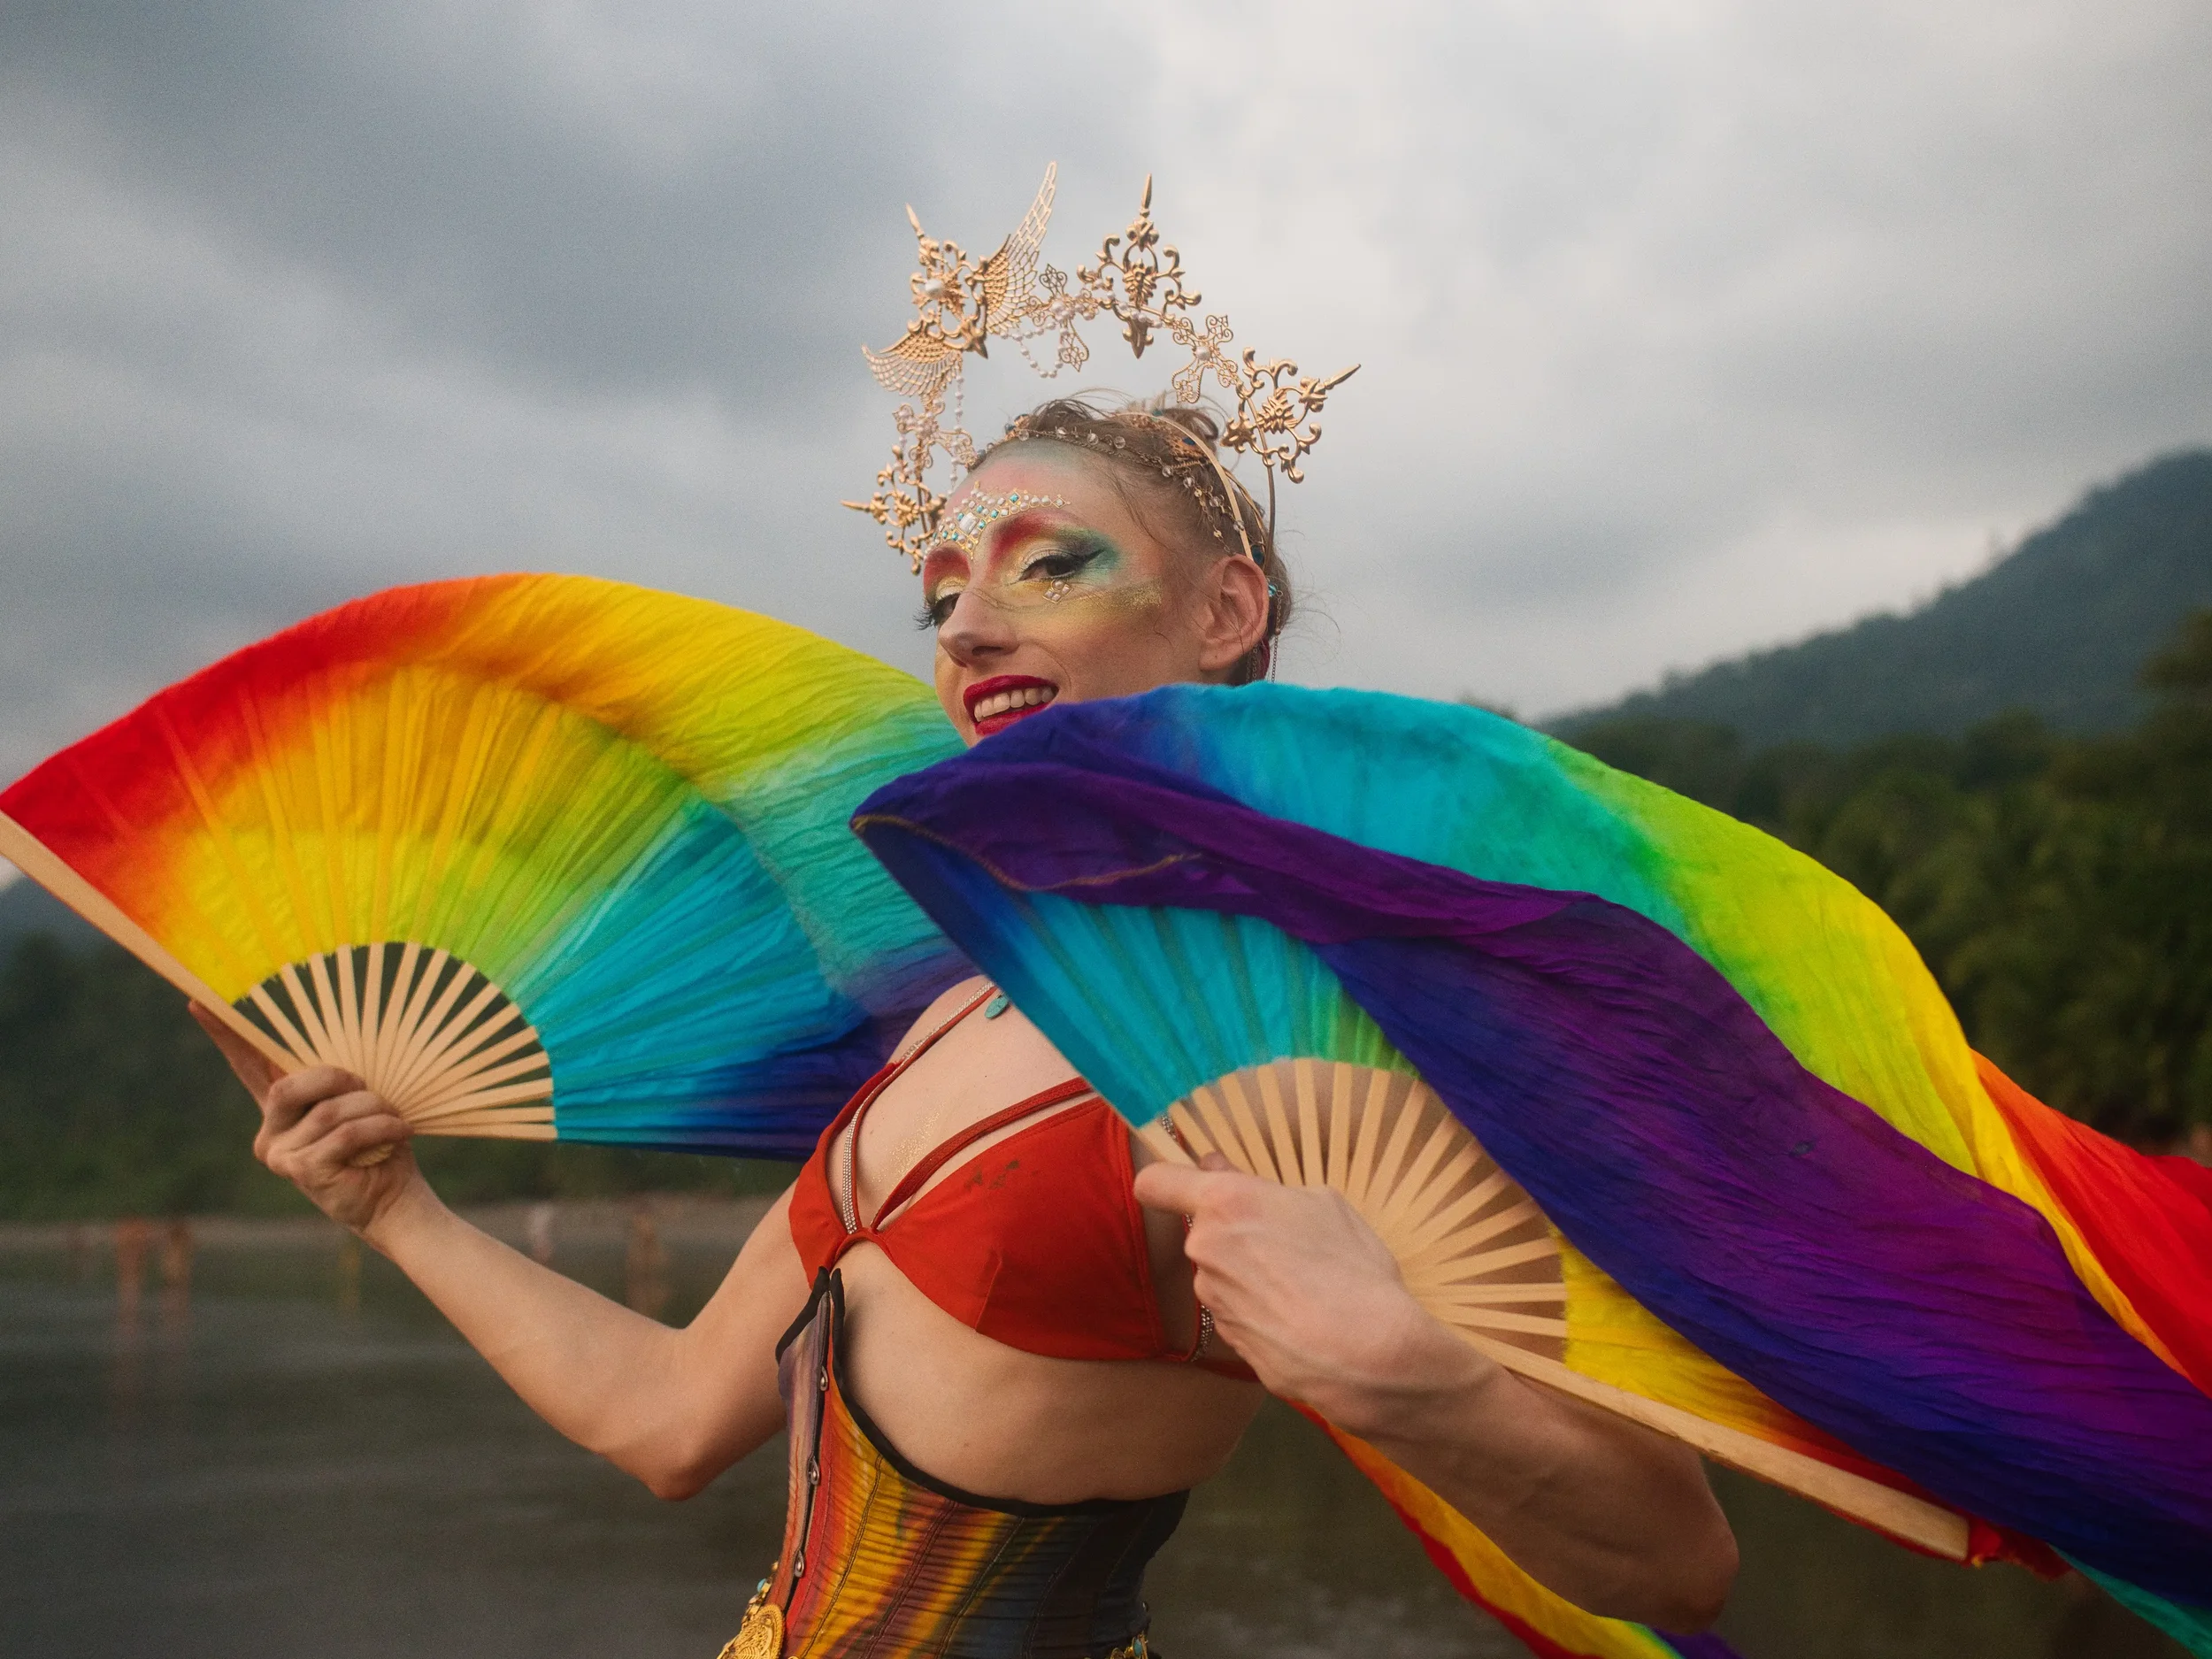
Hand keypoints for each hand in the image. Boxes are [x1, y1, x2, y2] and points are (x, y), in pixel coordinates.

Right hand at [191, 1005, 421, 1234]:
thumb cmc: (379, 1144)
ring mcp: (281, 1155)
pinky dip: (380, 1127)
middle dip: (338, 1079)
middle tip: (370, 1091)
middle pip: (289, 1085)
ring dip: (373, 1108)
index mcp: (281, 1109)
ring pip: (328, 1110)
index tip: (197, 1002)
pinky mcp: (301, 1172)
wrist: (394, 1198)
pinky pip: (344, 1134)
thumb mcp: (357, 1103)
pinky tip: (399, 1132)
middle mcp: (270, 1132)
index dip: (225, 1035)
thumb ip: (336, 1080)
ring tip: (394, 1118)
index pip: (247, 1066)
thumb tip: (338, 1054)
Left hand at [1132, 1153, 1493, 1434]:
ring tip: (1303, 1286)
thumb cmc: (1350, 1267)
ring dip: (1251, 1274)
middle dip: (1237, 1234)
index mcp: (1224, 1203)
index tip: (1185, 1184)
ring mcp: (1213, 1299)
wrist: (1365, 1353)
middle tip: (1288, 1243)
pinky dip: (1261, 1312)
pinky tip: (1300, 1318)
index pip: (1156, 1182)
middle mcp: (1205, 1249)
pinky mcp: (1227, 1340)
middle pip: (1205, 1232)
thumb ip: (1263, 1188)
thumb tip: (1222, 1173)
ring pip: (1223, 1274)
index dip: (1165, 1181)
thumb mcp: (1324, 1203)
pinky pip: (1238, 1312)